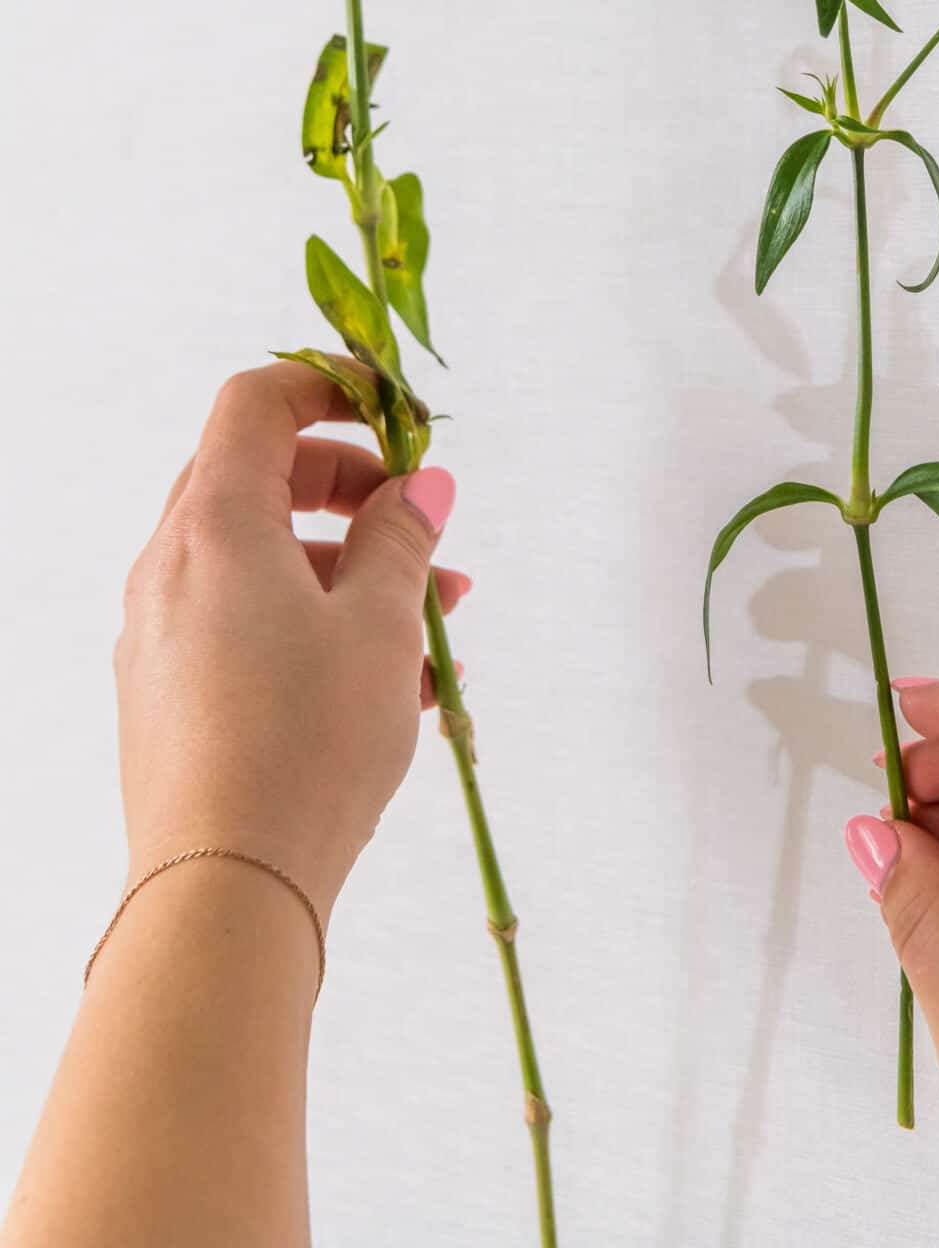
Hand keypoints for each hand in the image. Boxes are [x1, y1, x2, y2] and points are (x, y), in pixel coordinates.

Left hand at [115, 361, 469, 922]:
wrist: (223, 892)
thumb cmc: (304, 746)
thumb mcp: (379, 627)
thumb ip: (402, 540)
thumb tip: (421, 487)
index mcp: (215, 526)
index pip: (255, 402)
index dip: (327, 385)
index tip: (393, 413)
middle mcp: (171, 569)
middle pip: (257, 478)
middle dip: (351, 487)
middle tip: (420, 518)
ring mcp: (162, 635)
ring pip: (260, 561)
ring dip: (347, 566)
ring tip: (436, 618)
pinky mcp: (170, 696)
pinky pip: (245, 625)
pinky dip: (313, 622)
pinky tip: (393, 682)